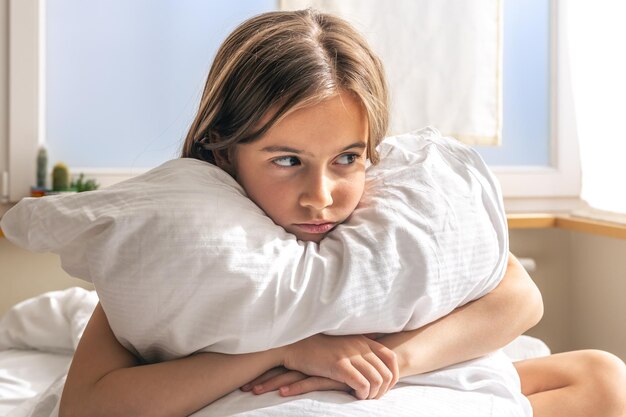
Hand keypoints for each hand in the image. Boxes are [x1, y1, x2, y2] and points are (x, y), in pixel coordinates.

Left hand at [241, 366, 350, 396]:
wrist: (371, 357)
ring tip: (254, 391)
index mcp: (306, 357)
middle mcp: (309, 361)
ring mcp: (318, 368)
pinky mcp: (329, 375)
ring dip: (271, 384)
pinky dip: (295, 388)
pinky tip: (283, 394)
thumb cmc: (348, 361)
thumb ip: (313, 367)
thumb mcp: (327, 363)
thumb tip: (296, 373)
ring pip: (290, 376)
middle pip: (280, 369)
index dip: (264, 369)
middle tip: (243, 388)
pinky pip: (309, 383)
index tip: (247, 377)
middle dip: (261, 377)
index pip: (280, 363)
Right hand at [280, 334, 398, 399]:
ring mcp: (350, 354)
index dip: (393, 374)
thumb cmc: (318, 346)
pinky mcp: (339, 365)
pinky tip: (354, 395)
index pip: (390, 357)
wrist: (295, 345)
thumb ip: (359, 344)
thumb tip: (376, 345)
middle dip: (383, 390)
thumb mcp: (343, 341)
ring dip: (373, 394)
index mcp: (362, 340)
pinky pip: (362, 384)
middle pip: (386, 372)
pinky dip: (362, 394)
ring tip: (363, 398)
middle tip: (372, 397)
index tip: (386, 387)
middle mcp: (360, 345)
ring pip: (377, 380)